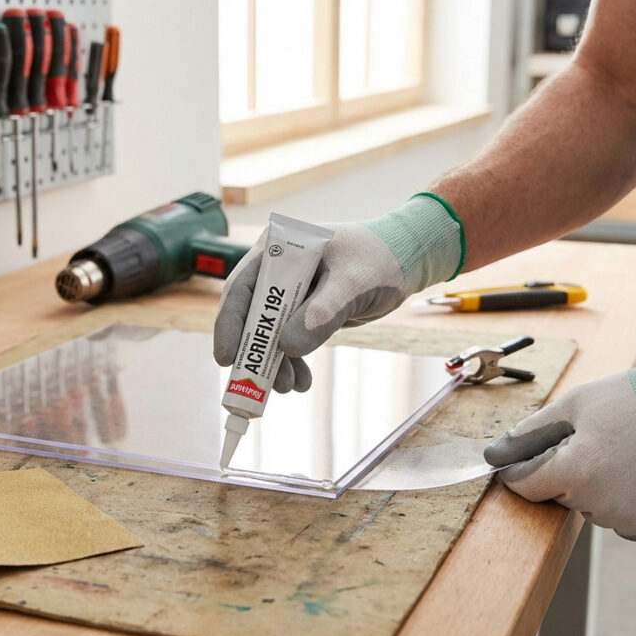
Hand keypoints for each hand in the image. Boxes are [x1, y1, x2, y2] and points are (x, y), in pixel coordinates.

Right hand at [213, 195, 463, 391]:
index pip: (241, 288)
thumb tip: (287, 347)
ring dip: (274, 363)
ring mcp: (289, 292)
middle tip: (257, 384)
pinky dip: (292, 362)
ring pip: (269, 333)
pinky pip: (289, 341)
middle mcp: (277, 270)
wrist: (408, 262)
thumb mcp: (352, 284)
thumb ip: (320, 313)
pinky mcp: (304, 311)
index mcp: (278, 249)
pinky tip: (301, 381)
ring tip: (288, 387)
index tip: (227, 357)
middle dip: (254, 352)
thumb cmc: (380, 259)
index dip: (230, 324)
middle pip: (250, 315)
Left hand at [484, 365, 635, 540]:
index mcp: (577, 474)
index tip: (532, 451)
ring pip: (589, 505)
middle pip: (558, 494)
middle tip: (596, 438)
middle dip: (565, 469)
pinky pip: (620, 515)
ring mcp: (632, 522)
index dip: (521, 466)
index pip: (523, 486)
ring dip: (595, 483)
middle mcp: (603, 507)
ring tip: (624, 450)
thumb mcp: (576, 404)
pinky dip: (622, 496)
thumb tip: (495, 455)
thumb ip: (529, 433)